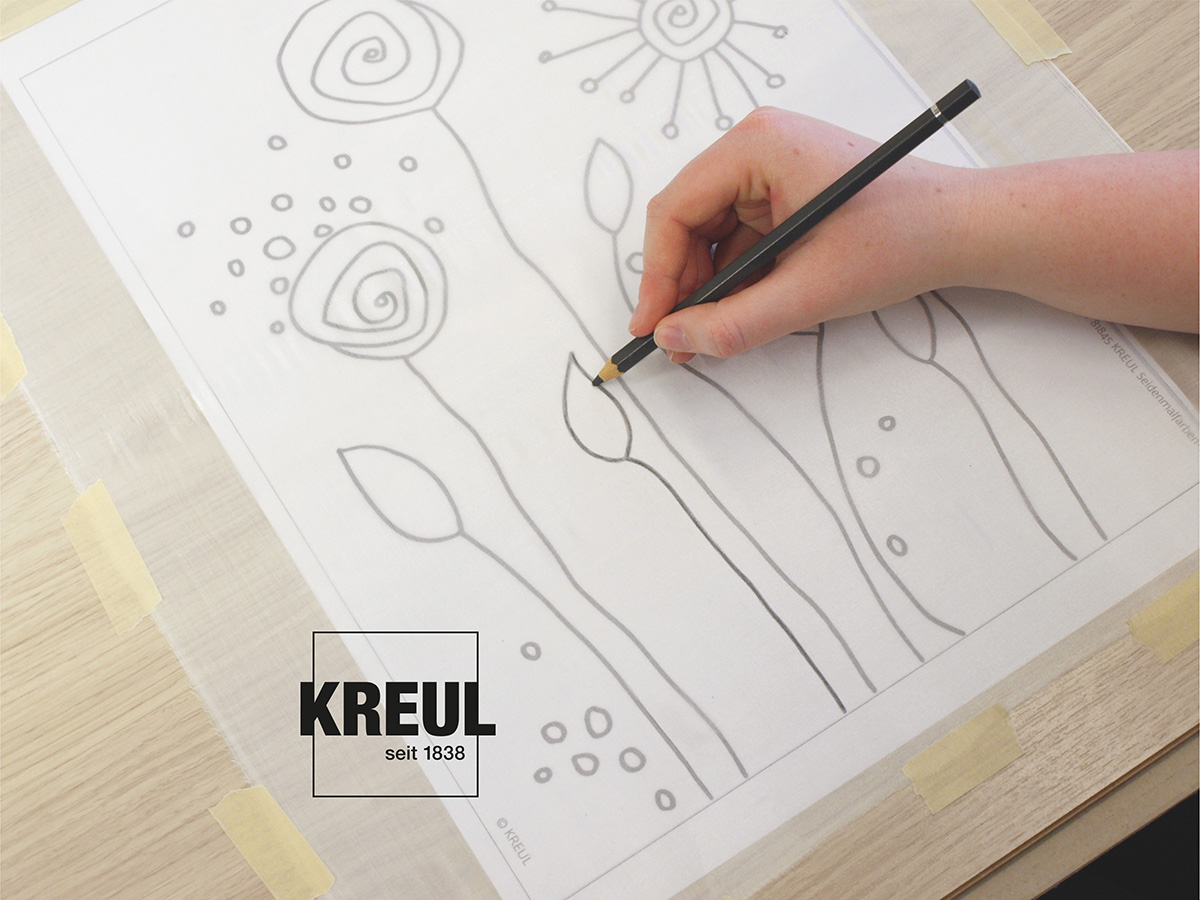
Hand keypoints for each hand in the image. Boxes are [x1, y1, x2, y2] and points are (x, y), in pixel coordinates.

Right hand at [631, 107, 968, 361]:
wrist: (965, 229)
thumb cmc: (902, 239)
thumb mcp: (810, 292)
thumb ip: (734, 323)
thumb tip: (674, 339)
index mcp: (756, 145)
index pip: (674, 211)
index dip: (657, 276)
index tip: (652, 328)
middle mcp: (757, 145)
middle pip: (687, 221)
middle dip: (683, 285)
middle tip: (682, 340)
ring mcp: (771, 167)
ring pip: (711, 234)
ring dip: (710, 286)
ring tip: (716, 332)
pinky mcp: (787, 191)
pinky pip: (740, 237)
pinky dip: (737, 278)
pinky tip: (747, 310)